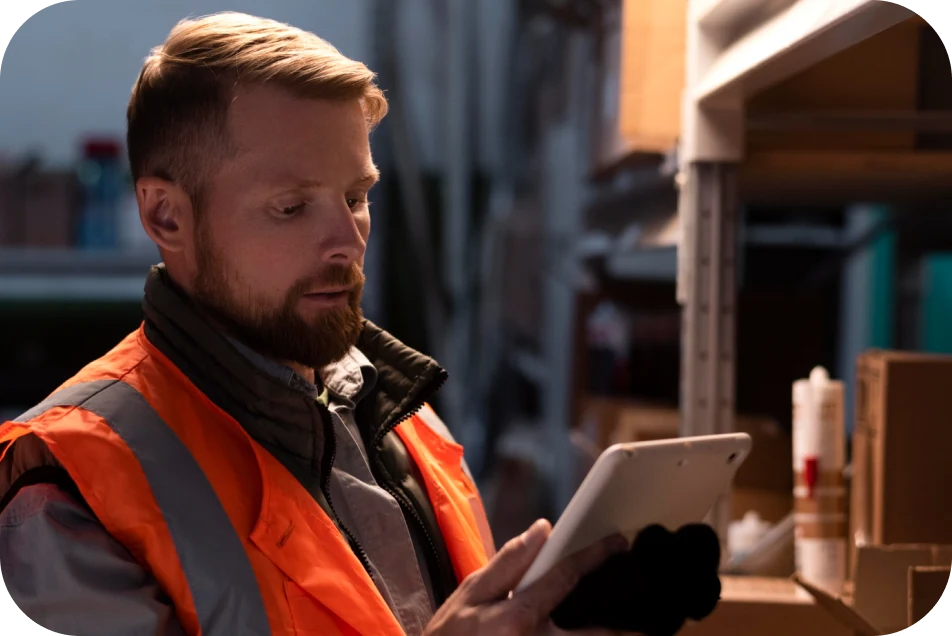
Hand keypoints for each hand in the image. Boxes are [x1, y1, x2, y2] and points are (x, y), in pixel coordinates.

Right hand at [423, 519, 627, 635]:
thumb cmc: (450, 635)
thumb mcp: (471, 592)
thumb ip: (508, 562)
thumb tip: (541, 530)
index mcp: (517, 617)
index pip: (565, 578)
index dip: (594, 556)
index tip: (616, 544)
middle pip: (595, 632)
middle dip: (615, 619)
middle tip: (628, 604)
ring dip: (602, 631)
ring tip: (614, 620)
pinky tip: (588, 628)